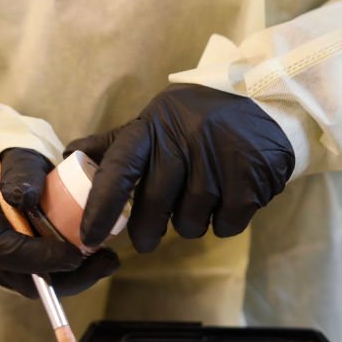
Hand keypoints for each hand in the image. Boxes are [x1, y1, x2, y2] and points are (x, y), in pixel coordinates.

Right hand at [0, 148, 119, 297]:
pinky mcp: (23, 271)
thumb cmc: (15, 167)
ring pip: (39, 285)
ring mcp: (4, 266)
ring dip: (76, 278)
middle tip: (103, 261)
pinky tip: (101, 260)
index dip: (36, 256)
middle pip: (21, 279)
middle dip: (64, 276)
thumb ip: (20, 172)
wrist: (14, 178)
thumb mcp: (18, 159)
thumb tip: (24, 196)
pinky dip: (76, 274)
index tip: (73, 254)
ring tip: (108, 261)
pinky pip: (48, 281)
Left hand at [68, 84, 294, 251]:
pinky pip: (224, 226)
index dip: (100, 209)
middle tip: (148, 237)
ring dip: (192, 222)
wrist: (270, 103)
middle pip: (154, 208)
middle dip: (148, 230)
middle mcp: (184, 140)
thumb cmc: (201, 119)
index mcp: (153, 127)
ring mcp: (218, 160)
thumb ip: (116, 144)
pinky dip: (224, 221)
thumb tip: (72, 155)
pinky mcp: (250, 180)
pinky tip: (230, 195)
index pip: (118, 171)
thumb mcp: (157, 121)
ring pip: (190, 223)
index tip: (89, 238)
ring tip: (203, 196)